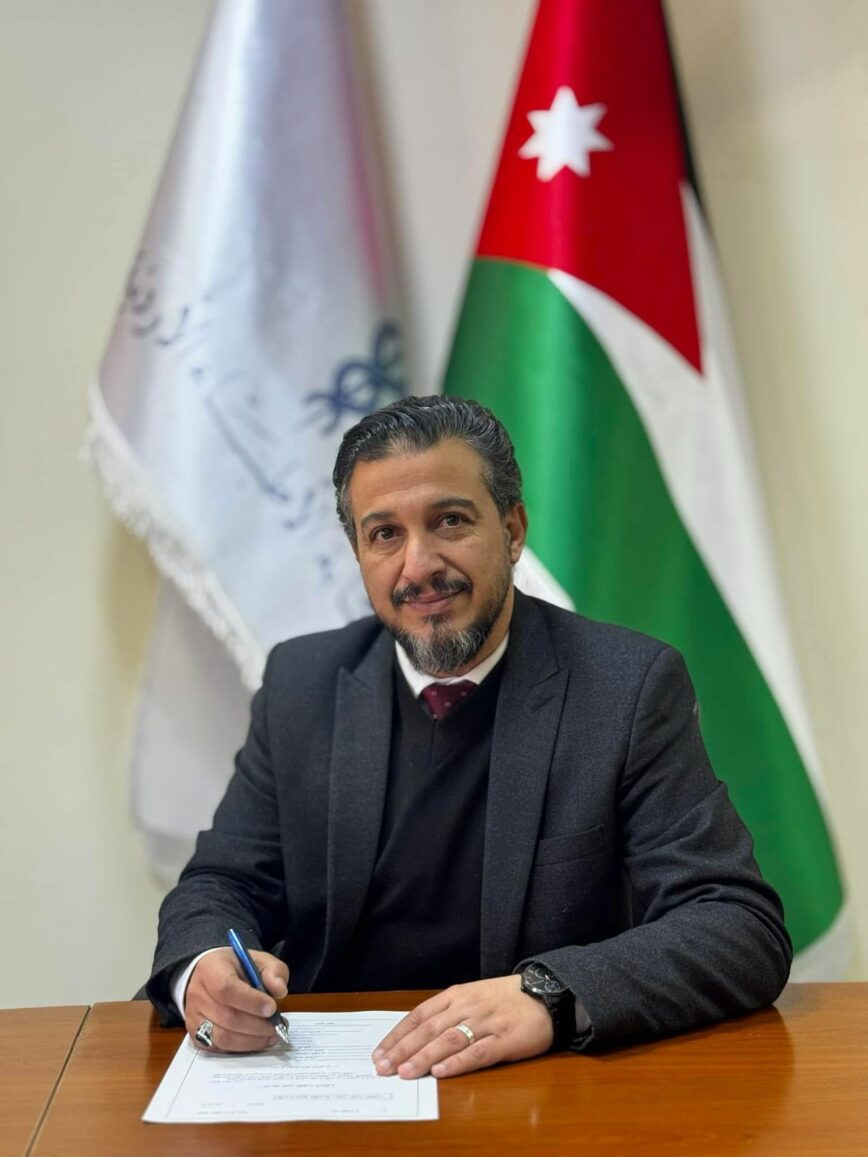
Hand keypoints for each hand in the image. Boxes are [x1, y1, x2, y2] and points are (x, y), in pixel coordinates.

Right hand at [184, 947, 288, 1052]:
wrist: (210, 977)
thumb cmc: (236, 969)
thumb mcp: (259, 960)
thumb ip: (274, 971)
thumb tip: (280, 991)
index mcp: (211, 969)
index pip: (226, 988)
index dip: (251, 1001)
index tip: (272, 1007)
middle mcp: (198, 994)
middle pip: (226, 1016)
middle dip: (257, 1025)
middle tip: (277, 1025)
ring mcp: (194, 1018)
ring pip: (223, 1037)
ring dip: (252, 1040)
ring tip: (271, 1034)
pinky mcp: (196, 1036)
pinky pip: (220, 1048)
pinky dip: (242, 1047)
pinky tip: (258, 1040)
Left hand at [372, 975, 553, 1078]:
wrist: (546, 994)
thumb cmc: (505, 999)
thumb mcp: (472, 997)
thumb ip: (447, 1014)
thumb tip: (415, 1037)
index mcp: (456, 995)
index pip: (419, 1015)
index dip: (397, 1035)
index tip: (379, 1052)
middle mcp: (467, 1007)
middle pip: (429, 1029)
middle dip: (403, 1049)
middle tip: (383, 1067)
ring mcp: (486, 1023)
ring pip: (448, 1040)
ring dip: (424, 1057)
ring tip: (405, 1072)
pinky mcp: (504, 1040)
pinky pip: (477, 1052)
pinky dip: (458, 1062)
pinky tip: (441, 1072)